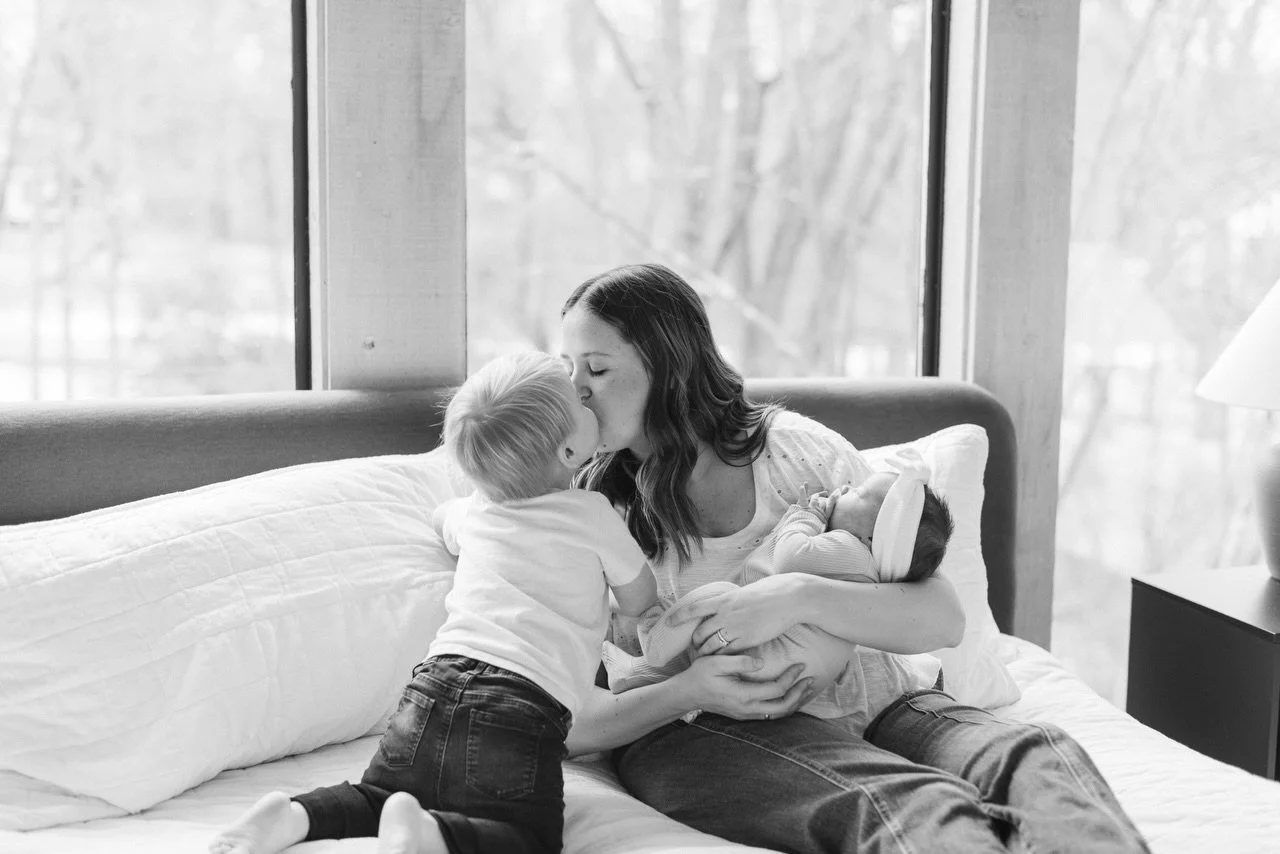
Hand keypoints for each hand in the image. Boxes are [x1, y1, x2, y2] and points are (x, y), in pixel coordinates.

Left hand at [666, 574, 806, 655]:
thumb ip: (732, 601)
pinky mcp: (747, 640)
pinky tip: (722, 663)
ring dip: (707, 653)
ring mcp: (736, 628)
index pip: (694, 608)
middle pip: (701, 633)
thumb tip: (726, 603)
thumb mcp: (744, 592)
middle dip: (696, 643)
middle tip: (695, 649)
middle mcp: (725, 614)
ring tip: (705, 659)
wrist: (788, 598)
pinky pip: (729, 653)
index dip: (680, 616)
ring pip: (712, 645)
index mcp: (723, 600)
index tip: (669, 622)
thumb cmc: (770, 592)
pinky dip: (722, 659)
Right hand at [678, 655, 814, 720]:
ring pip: (778, 714)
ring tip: (806, 688)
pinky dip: (785, 706)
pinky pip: (771, 715)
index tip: (799, 665)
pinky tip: (790, 696)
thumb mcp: (716, 662)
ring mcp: (746, 714)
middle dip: (799, 693)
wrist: (686, 694)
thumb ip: (739, 662)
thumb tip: (761, 662)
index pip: (776, 689)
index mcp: (743, 695)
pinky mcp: (745, 714)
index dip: (791, 678)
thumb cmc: (699, 675)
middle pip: (783, 707)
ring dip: (795, 702)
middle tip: (810, 679)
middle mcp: (747, 708)